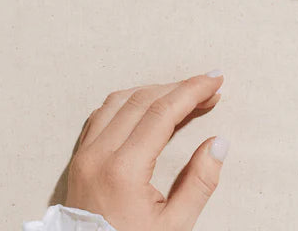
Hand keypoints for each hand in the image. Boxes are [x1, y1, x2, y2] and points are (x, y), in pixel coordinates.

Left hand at [66, 73, 227, 230]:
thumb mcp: (173, 227)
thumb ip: (199, 183)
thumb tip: (218, 144)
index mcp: (123, 170)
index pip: (162, 112)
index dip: (192, 91)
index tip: (215, 80)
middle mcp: (98, 156)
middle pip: (142, 100)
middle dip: (179, 88)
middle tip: (207, 87)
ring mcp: (84, 156)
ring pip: (118, 101)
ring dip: (153, 91)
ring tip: (180, 94)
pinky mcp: (78, 161)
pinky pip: (100, 115)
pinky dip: (127, 102)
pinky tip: (145, 106)